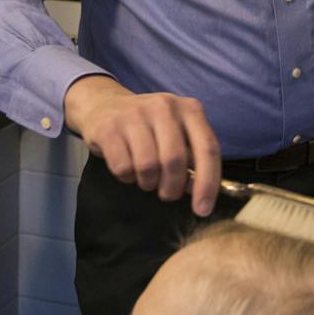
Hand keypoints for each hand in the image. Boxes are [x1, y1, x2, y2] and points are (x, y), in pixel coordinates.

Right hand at [63, 74, 220, 215]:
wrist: (105, 105)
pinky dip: (127, 178)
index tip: (202, 209)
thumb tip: (196, 190)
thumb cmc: (149, 127)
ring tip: (145, 176)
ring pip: (148, 166)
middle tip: (166, 193)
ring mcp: (135, 114)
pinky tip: (127, 167)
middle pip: (175, 160)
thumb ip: (191, 159)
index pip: (208, 149)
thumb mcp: (176, 134)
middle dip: (172, 187)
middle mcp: (164, 107)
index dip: (208, 183)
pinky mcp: (110, 127)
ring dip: (148, 183)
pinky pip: (123, 167)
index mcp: (189, 109)